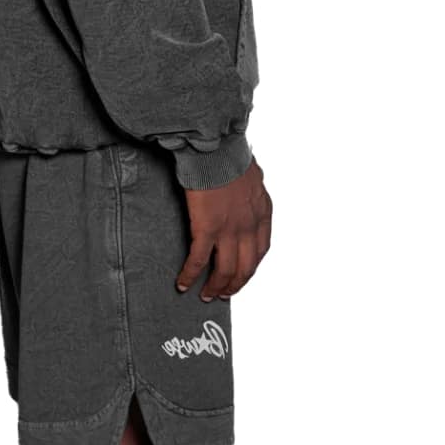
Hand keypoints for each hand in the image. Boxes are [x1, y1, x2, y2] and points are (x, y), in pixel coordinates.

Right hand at [176, 157, 271, 301]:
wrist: (216, 148)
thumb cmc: (229, 155)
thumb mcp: (252, 176)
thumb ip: (250, 192)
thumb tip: (247, 191)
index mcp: (261, 213)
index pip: (261, 250)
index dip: (250, 268)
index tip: (242, 276)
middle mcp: (249, 226)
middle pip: (246, 267)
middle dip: (235, 284)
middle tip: (224, 294)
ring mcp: (229, 230)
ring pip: (226, 270)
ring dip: (216, 287)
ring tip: (206, 295)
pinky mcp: (207, 229)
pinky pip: (199, 260)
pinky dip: (190, 275)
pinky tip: (183, 283)